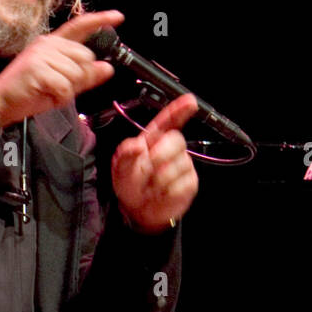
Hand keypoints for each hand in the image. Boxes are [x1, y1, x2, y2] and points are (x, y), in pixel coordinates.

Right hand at [0, 10, 123, 129]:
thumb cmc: (27, 93)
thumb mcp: (62, 84)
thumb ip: (85, 76)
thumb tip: (107, 68)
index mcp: (52, 43)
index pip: (80, 27)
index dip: (100, 21)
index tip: (117, 17)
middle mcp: (47, 44)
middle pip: (85, 57)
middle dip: (78, 78)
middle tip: (59, 87)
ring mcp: (41, 55)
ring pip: (76, 74)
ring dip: (67, 90)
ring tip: (48, 92)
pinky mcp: (37, 68)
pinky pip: (64, 87)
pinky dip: (59, 98)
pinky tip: (45, 96)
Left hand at [111, 93, 199, 232]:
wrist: (137, 210)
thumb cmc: (130, 183)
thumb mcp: (121, 168)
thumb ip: (125, 154)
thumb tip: (136, 146)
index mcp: (153, 139)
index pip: (169, 120)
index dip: (179, 110)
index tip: (190, 102)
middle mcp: (171, 149)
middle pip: (177, 140)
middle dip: (161, 154)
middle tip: (148, 167)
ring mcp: (183, 165)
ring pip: (179, 165)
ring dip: (160, 179)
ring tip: (151, 186)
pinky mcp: (189, 183)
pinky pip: (183, 184)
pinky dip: (167, 192)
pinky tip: (161, 193)